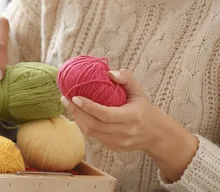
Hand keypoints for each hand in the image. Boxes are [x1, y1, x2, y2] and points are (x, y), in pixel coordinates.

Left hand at [62, 69, 198, 181]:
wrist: (154, 134)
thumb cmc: (143, 108)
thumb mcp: (139, 91)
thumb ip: (126, 78)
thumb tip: (108, 72)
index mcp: (132, 117)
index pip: (106, 114)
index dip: (89, 106)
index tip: (75, 96)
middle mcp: (125, 132)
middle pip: (94, 125)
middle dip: (76, 112)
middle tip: (65, 98)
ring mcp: (118, 142)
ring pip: (90, 133)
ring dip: (77, 118)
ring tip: (68, 105)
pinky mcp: (113, 147)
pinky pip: (93, 137)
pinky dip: (83, 125)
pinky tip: (78, 114)